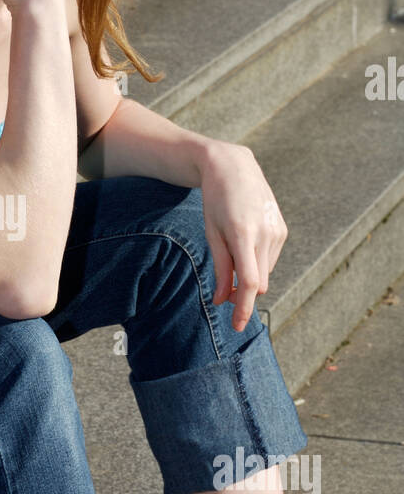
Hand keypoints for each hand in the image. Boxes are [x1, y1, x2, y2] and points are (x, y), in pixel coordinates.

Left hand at [198, 142, 287, 331]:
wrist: (234, 166)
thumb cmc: (215, 201)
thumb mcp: (212, 233)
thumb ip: (221, 268)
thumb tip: (223, 300)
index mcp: (243, 234)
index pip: (250, 282)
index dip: (244, 308)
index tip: (238, 326)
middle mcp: (265, 234)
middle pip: (259, 282)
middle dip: (244, 294)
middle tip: (226, 295)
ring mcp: (278, 231)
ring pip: (265, 272)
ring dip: (251, 276)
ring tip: (233, 254)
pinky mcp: (282, 229)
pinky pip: (271, 259)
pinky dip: (258, 262)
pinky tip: (246, 243)